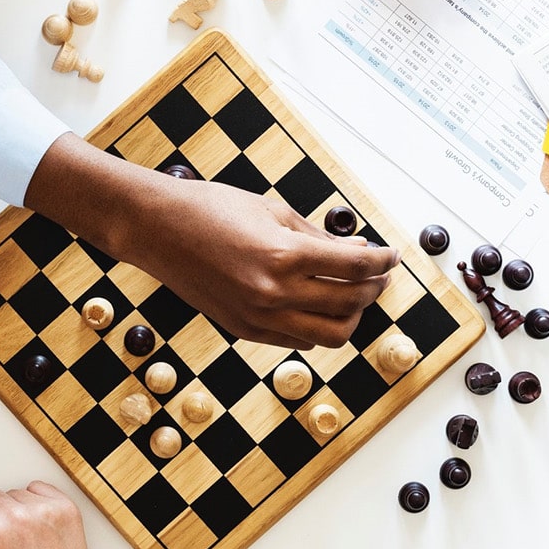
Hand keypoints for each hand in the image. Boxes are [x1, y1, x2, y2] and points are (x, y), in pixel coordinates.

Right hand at [26, 134, 398, 348]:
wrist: (158, 230)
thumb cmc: (211, 209)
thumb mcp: (272, 211)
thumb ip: (316, 237)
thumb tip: (356, 251)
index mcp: (284, 256)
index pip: (354, 267)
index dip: (381, 261)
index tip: (391, 256)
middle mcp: (274, 293)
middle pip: (349, 305)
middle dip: (372, 289)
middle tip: (377, 275)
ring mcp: (259, 317)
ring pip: (329, 335)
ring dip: (350, 316)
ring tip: (352, 295)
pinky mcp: (244, 330)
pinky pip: (297, 340)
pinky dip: (316, 326)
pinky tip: (317, 305)